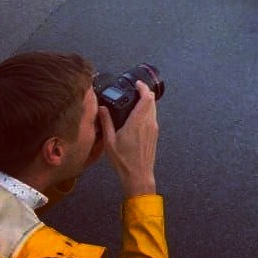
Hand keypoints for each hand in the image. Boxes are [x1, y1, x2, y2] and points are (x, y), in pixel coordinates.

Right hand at [98, 81, 158, 197]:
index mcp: (138, 121)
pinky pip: (153, 116)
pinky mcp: (155, 133)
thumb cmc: (123, 160)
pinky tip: (138, 114)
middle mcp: (149, 122)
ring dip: (147, 101)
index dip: (143, 87)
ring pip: (154, 108)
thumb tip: (102, 108)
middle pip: (152, 100)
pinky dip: (148, 110)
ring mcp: (154, 128)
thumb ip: (106, 123)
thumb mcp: (109, 141)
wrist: (139, 175)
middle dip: (144, 92)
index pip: (146, 98)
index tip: (136, 83)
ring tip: (134, 100)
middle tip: (134, 90)